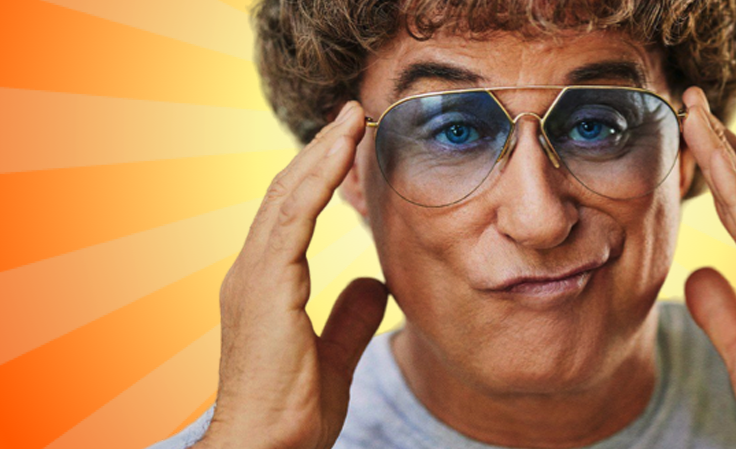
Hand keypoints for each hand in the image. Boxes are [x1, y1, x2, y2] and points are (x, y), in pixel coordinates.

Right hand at [195, 101, 388, 448]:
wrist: (265, 448)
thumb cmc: (290, 413)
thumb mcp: (332, 357)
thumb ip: (347, 318)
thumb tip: (372, 284)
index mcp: (266, 287)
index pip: (291, 216)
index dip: (317, 178)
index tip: (348, 146)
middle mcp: (252, 273)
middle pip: (284, 195)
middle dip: (319, 153)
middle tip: (351, 115)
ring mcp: (253, 278)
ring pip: (286, 197)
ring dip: (320, 154)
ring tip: (351, 119)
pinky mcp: (264, 288)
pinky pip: (292, 220)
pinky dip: (315, 182)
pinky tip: (340, 154)